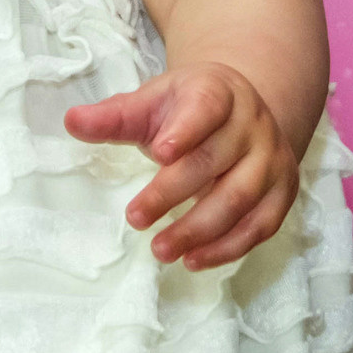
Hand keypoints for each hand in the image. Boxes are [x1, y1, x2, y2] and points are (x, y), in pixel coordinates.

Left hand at [64, 62, 299, 269]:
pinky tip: (194, 260)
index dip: (185, 129)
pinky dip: (228, 248)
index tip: (158, 152)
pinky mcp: (281, 191)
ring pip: (239, 198)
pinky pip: (260, 225)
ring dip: (199, 229)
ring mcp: (271, 158)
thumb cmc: (188, 109)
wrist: (244, 110)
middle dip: (173, 192)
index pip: (205, 107)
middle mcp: (251, 124)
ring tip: (160, 250)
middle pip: (214, 160)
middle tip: (135, 218)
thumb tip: (72, 121)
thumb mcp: (153, 102)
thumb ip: (115, 116)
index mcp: (218, 92)